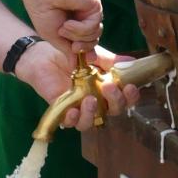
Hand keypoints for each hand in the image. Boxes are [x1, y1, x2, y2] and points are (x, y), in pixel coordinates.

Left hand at [15, 44, 142, 130]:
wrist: (45, 54)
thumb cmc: (72, 56)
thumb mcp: (95, 55)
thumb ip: (111, 61)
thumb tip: (132, 61)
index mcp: (107, 90)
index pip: (124, 99)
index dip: (131, 97)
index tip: (130, 87)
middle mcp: (97, 102)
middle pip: (112, 112)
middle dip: (115, 102)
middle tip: (109, 88)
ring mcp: (79, 108)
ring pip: (91, 122)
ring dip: (93, 113)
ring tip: (90, 100)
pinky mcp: (62, 110)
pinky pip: (69, 123)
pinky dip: (72, 119)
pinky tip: (73, 110)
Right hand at [19, 0, 103, 55]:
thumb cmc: (42, 9)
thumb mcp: (54, 36)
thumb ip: (67, 50)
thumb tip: (75, 66)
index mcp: (75, 23)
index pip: (87, 42)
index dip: (84, 52)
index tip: (80, 61)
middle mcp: (85, 16)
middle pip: (94, 40)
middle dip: (83, 47)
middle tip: (71, 46)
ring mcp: (90, 10)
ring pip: (95, 34)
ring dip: (78, 35)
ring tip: (63, 27)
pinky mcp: (94, 3)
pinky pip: (94, 25)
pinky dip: (80, 28)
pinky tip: (68, 22)